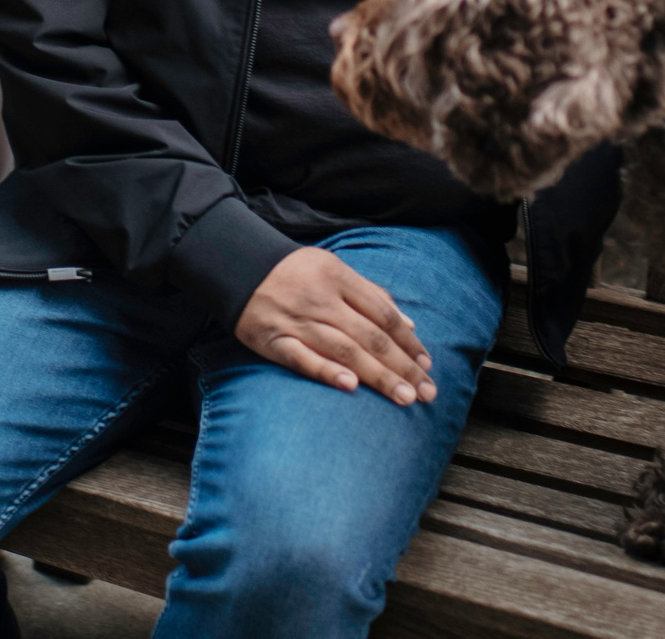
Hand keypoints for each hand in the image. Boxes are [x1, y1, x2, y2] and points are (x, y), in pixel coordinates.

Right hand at [234, 247, 437, 405]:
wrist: (237, 266)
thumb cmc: (294, 272)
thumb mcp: (334, 269)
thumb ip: (371, 295)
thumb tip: (409, 325)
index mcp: (339, 278)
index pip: (383, 313)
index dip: (408, 341)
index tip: (427, 365)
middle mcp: (321, 299)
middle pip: (370, 336)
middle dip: (402, 366)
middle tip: (427, 393)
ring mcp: (297, 321)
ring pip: (345, 351)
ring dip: (378, 376)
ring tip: (404, 397)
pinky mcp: (273, 340)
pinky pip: (302, 359)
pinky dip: (327, 372)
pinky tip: (351, 387)